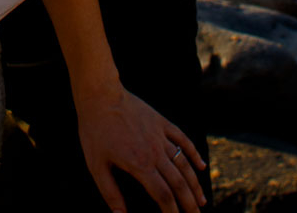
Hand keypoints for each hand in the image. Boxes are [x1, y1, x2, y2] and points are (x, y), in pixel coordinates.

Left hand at [75, 85, 205, 212]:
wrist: (100, 95)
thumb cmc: (94, 131)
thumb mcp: (96, 165)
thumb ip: (110, 192)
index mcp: (140, 165)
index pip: (163, 195)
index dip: (172, 212)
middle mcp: (155, 152)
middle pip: (179, 183)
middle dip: (189, 203)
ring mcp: (160, 136)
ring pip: (184, 164)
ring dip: (194, 184)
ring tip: (201, 200)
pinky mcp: (161, 123)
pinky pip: (182, 140)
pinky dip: (193, 153)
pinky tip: (201, 166)